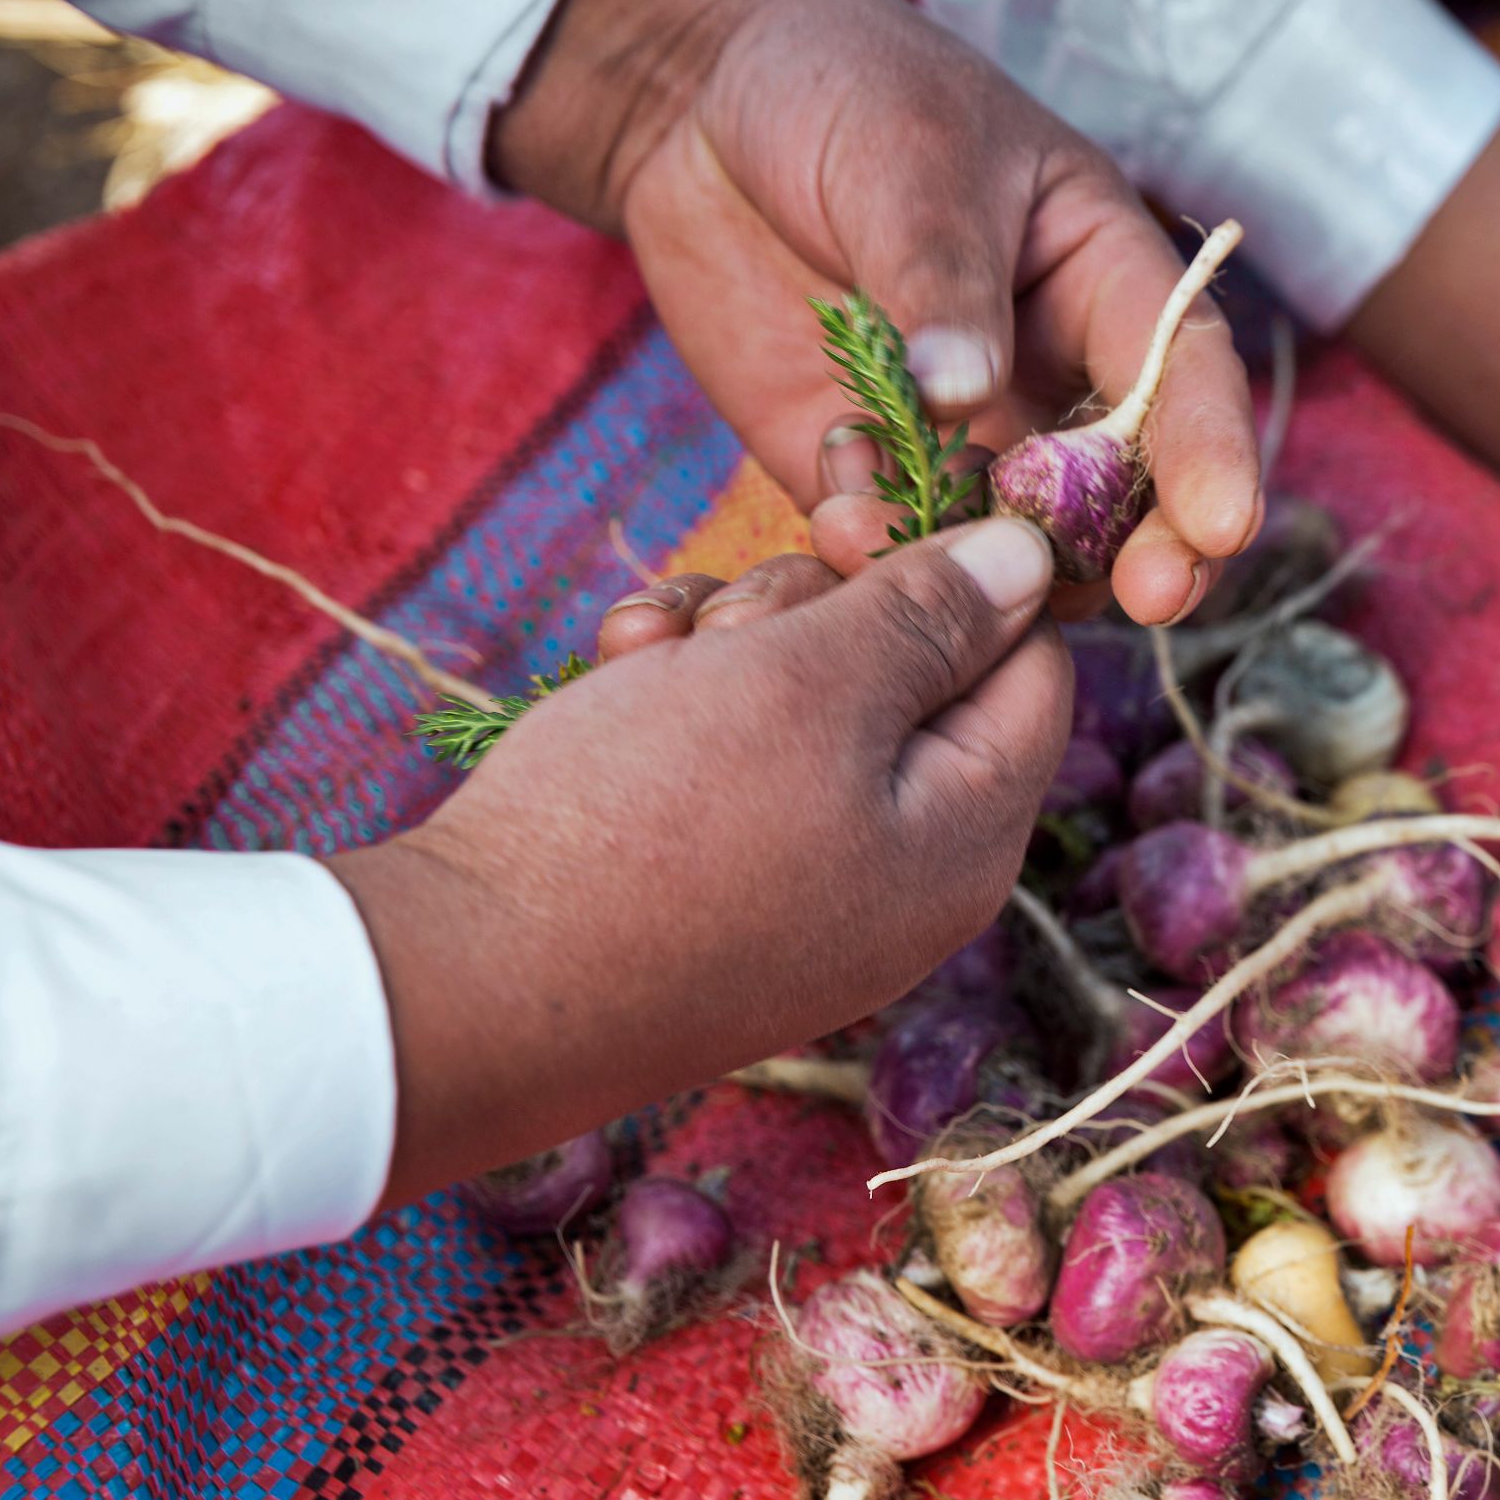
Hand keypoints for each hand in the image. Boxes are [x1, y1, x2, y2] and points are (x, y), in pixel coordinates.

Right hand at [331, 513, 1065, 1205]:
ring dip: (725, 639)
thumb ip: (934, 615)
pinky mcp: (709, 882)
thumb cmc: (653, 822)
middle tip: (735, 619)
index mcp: (969, 834)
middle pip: (912, 671)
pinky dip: (673, 698)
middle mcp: (905, 871)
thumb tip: (1032, 561)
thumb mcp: (812, 683)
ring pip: (800, 696)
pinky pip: (724, 757)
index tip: (851, 513)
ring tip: (649, 655)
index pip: (1030, 661)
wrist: (466, 985)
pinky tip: (616, 676)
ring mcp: (804, 881)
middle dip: (812, 607)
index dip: (957, 570)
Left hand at [489, 0, 1260, 625]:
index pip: (1184, 373)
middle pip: (1128, 486)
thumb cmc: (849, 90)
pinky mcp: (873, 468)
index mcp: (1103, 277)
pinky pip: (898, 545)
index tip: (1224, 521)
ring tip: (937, 568)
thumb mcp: (911, 155)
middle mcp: (1054, 371)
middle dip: (1148, 548)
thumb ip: (942, 275)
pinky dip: (881, 557)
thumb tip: (969, 394)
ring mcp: (965, 432)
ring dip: (998, 572)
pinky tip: (838, 520)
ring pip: (1020, 540)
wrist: (708, 106)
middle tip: (1151, 598)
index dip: (1214, 450)